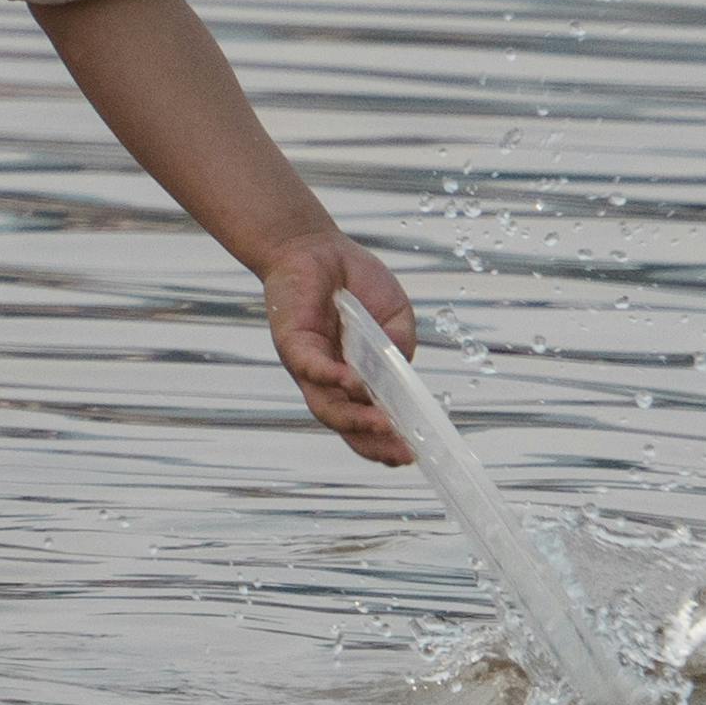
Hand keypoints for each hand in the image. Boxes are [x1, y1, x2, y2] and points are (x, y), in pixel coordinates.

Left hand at [259, 228, 417, 464]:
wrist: (318, 250)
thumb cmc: (358, 285)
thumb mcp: (395, 315)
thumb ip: (400, 344)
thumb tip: (400, 372)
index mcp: (358, 380)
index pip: (369, 421)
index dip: (386, 442)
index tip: (412, 454)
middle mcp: (331, 382)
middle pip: (348, 426)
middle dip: (375, 443)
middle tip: (403, 453)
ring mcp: (311, 368)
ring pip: (328, 407)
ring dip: (355, 420)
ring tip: (384, 424)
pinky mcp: (293, 345)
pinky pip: (311, 368)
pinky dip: (332, 378)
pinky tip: (353, 382)